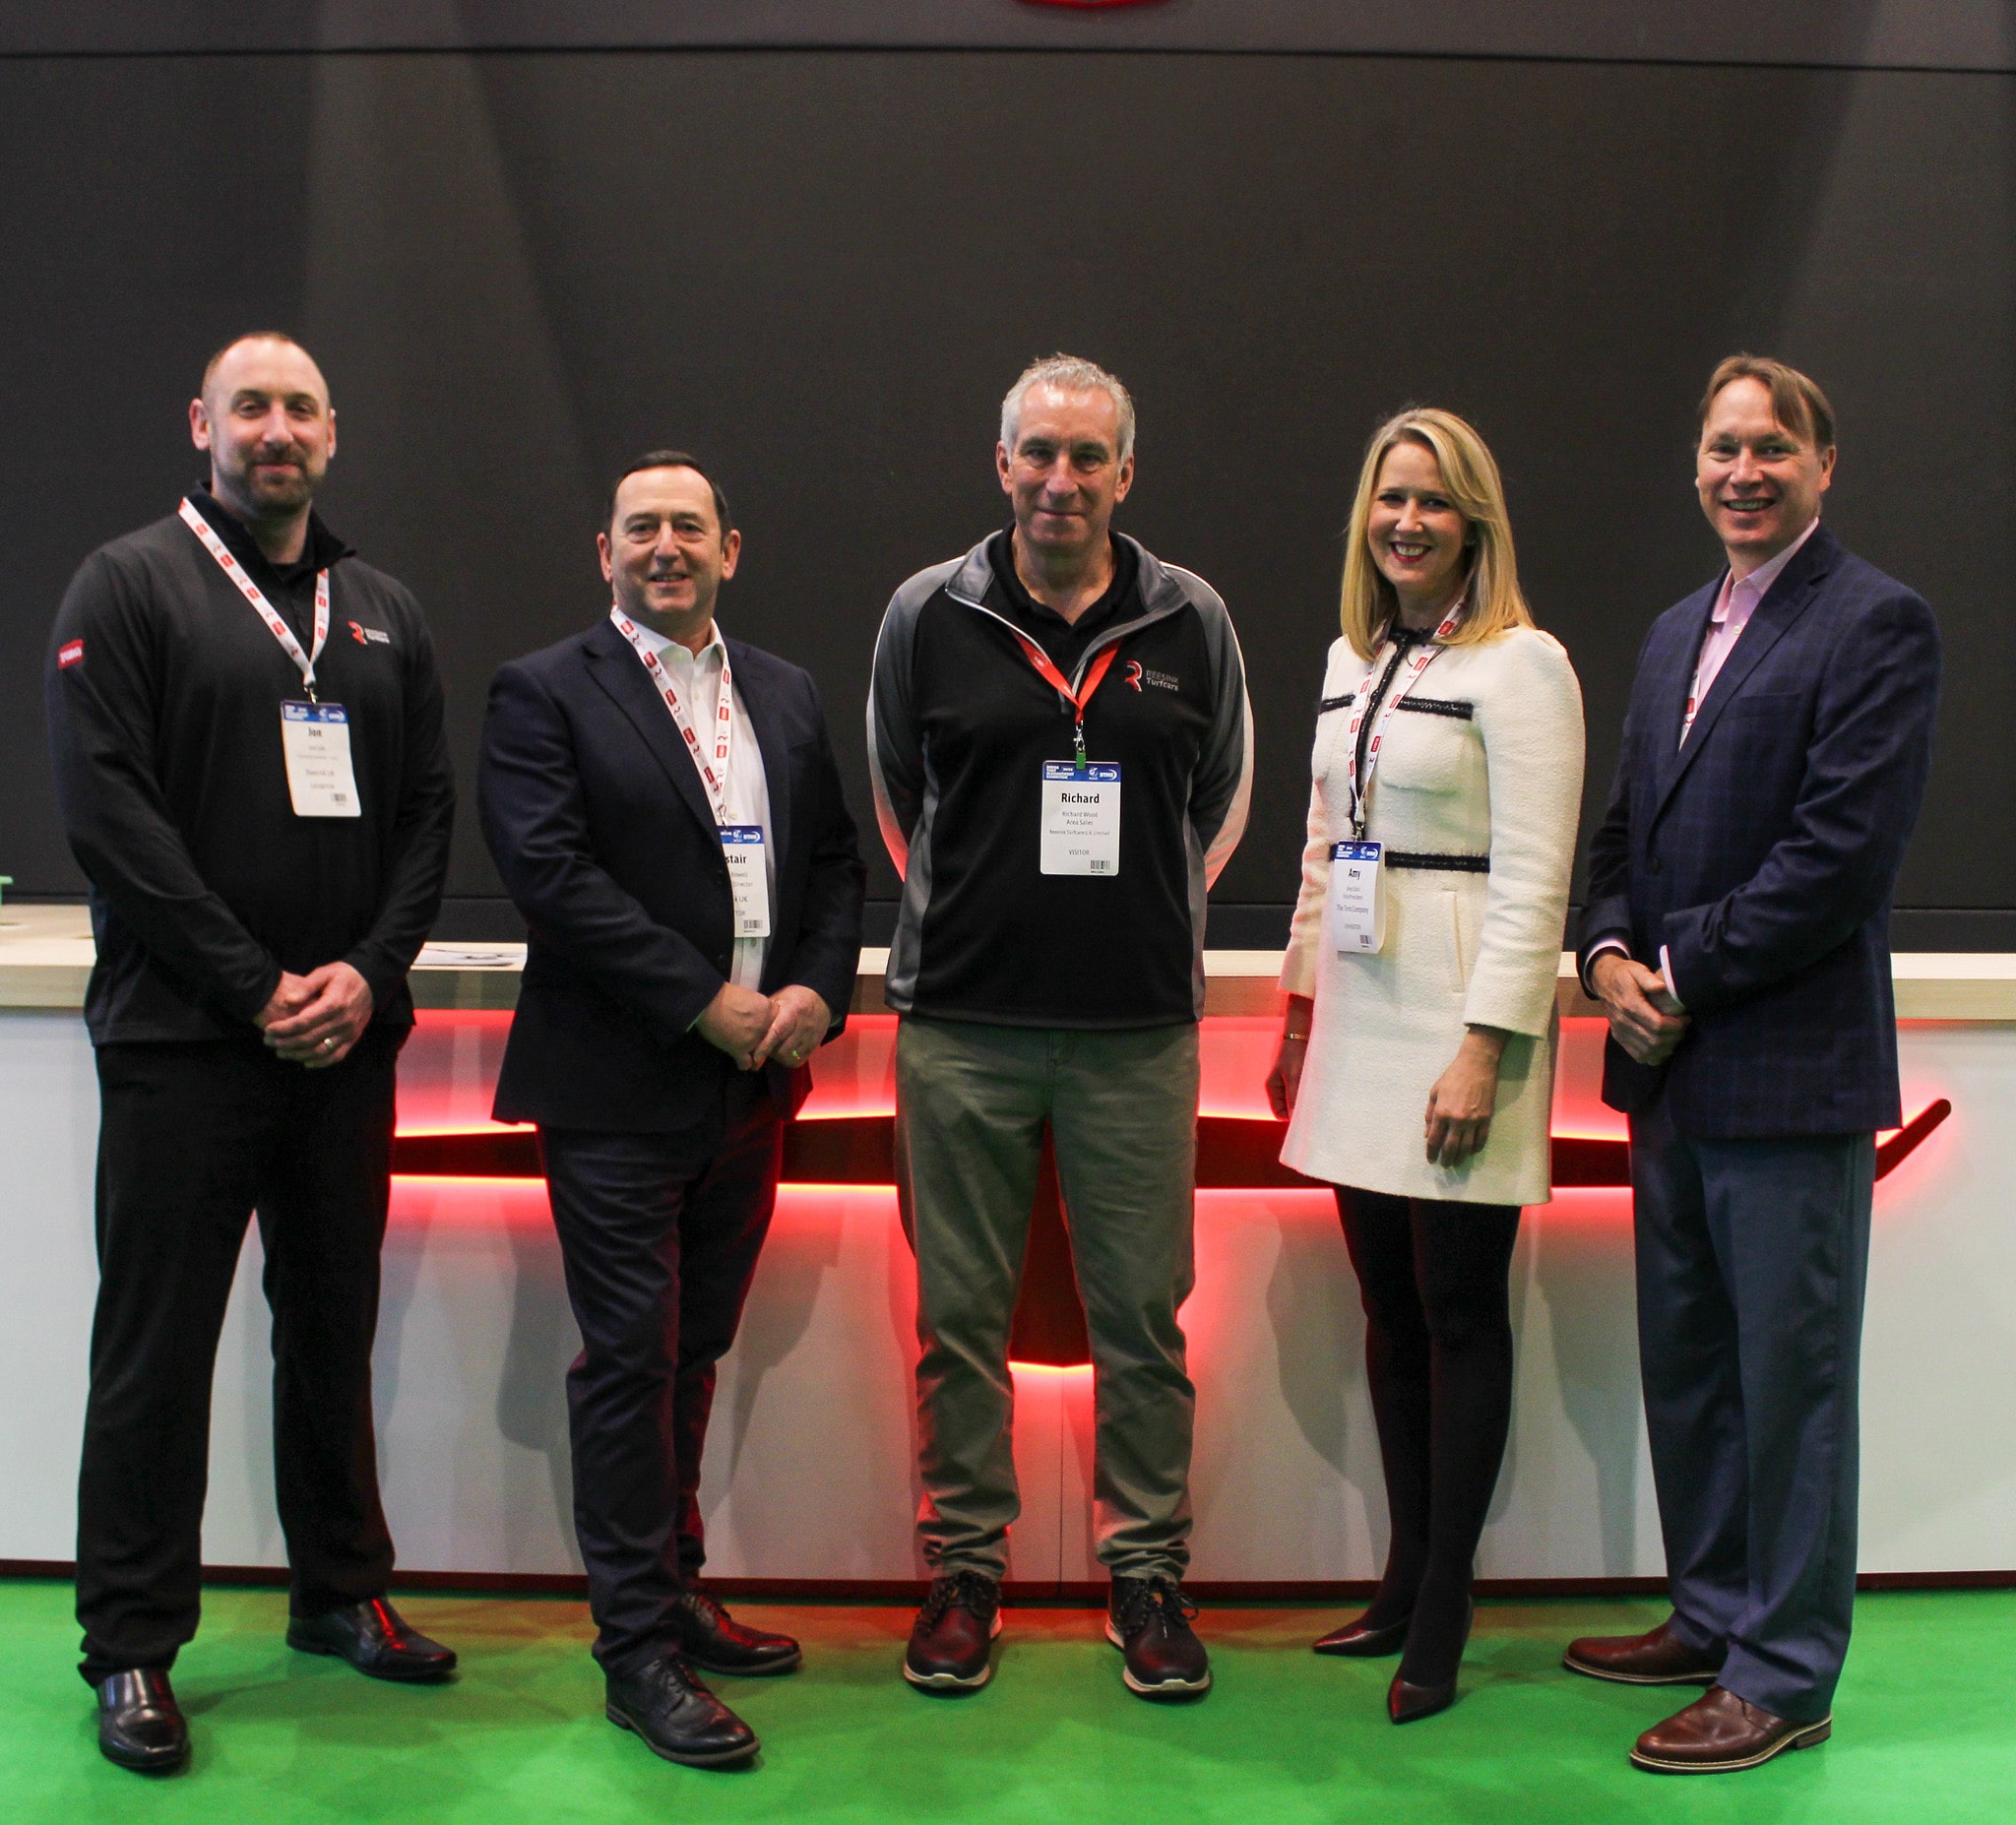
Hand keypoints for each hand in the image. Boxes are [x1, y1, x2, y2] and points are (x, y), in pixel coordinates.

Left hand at [260, 962, 373, 1067]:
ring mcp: (350, 1032)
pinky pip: (336, 1056)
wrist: (371, 981)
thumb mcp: (324, 973)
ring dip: (298, 1054)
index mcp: (335, 1003)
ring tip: (280, 1052)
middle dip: (286, 1042)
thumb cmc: (343, 975)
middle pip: (310, 1038)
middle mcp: (343, 1021)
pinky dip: (320, 1062)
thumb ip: (306, 986)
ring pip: (321, 1051)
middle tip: (268, 1041)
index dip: (284, 1028)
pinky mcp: (354, 1039)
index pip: (305, 1021)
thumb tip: (288, 1000)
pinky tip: (304, 1062)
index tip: (268, 1029)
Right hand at [696, 982, 773, 1069]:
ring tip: (746, 1052)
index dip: (766, 1023)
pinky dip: (743, 1064)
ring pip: (758, 1053)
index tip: (759, 1024)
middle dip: (760, 1038)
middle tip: (749, 1037)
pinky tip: (740, 1062)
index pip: (774, 1020)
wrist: (709, 1002)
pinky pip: (746, 1063)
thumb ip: (755, 1007)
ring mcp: (753, 1040)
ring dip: (752, 1052)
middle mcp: (764, 1026)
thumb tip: (751, 1013)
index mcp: (768, 1009)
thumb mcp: (747, 996)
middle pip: (767, 1037)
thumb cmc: (724, 995)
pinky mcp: (740, 1050)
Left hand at [750, 985, 832, 1070]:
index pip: (777, 1033)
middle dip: (770, 1052)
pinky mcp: (814, 1045)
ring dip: (778, 1057)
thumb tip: (749, 1028)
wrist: (820, 999)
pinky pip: (799, 1061)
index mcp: (792, 1011)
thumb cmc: (794, 998)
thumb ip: (766, 1013)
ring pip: (790, 1058)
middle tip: (763, 1048)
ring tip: (774, 1049)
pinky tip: (784, 1052)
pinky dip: (789, 1060)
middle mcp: (802, 1026)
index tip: (755, 1057)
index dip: (765, 1046)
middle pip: (783, 1050)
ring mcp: (810, 1037)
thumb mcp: (779, 998)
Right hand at [1265, 995, 1314, 1119]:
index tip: (1308, 1121)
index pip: (1281, 1115)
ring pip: (1300, 1101)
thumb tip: (1294, 1120)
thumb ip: (1293, 1097)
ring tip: (1321, 1100)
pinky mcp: (1301, 1077)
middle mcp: (1281, 1088)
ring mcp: (1291, 1082)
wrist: (1303, 1030)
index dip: (1292, 1119)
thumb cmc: (1295, 1052)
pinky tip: (1323, 1091)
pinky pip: (1306, 1092)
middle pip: (1290, 1109)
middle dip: (1302, 1112)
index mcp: (1273, 1088)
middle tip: (1318, 1113)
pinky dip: (1314, 1094)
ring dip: (1309, 1102)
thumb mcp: (1294, 1076)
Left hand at [1424, 1026, 1506, 1167]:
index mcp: (1442, 1112)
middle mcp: (1457, 1120)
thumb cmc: (1452, 1077)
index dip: (1431, 1152)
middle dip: (1445, 1159)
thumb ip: (1430, 1115)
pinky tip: (1470, 1152)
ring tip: (1456, 1163)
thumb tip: (1427, 1134)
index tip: (1430, 1159)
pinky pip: (1481, 1140)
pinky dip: (1475, 1148)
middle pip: (1450, 1147)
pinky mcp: (1486, 1119)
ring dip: (1460, 1158)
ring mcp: (1474, 1121)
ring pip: (1466, 1147)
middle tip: (1443, 1165)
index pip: (1435, 1139)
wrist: (1477, 1066)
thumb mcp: (1434, 1093)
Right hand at [1591, 952, 1689, 1066]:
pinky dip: (1654, 1055)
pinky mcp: (1619, 1038)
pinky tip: (1663, 1046)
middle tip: (1683, 1027)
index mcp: (1629, 1004)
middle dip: (1674, 1037)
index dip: (1676, 1025)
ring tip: (1674, 1036)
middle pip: (1654, 1040)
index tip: (1685, 1018)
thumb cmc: (1624, 974)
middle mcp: (1623, 1021)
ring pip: (1648, 1052)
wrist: (1603, 981)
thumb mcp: (1636, 969)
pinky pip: (1639, 1056)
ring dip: (1666, 1047)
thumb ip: (1648, 978)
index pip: (1657, 1024)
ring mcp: (1620, 1032)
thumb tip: (1662, 987)